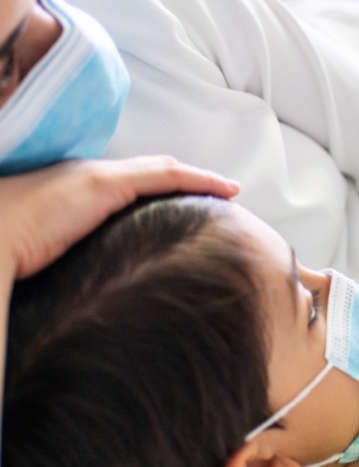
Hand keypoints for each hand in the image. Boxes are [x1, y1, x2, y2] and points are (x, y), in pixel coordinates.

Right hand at [0, 156, 239, 280]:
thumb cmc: (6, 255)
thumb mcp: (46, 256)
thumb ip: (71, 260)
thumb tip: (87, 296)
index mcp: (69, 190)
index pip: (124, 184)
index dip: (156, 188)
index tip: (182, 204)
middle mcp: (84, 176)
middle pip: (146, 172)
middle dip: (182, 181)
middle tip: (216, 195)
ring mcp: (95, 177)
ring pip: (161, 170)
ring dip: (197, 179)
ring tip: (228, 191)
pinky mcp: (104, 182)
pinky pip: (166, 176)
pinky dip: (198, 179)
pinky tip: (225, 189)